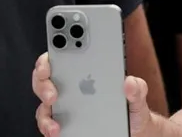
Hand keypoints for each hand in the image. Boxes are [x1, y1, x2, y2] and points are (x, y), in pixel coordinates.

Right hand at [33, 53, 154, 135]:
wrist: (133, 130)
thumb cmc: (131, 108)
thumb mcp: (138, 96)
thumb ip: (138, 89)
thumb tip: (130, 82)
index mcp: (90, 73)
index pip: (65, 56)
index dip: (56, 53)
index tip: (55, 54)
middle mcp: (73, 87)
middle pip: (46, 79)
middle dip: (43, 83)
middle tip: (53, 93)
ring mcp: (65, 106)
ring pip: (44, 104)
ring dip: (46, 111)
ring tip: (56, 121)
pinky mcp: (62, 123)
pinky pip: (49, 123)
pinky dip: (49, 126)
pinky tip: (57, 129)